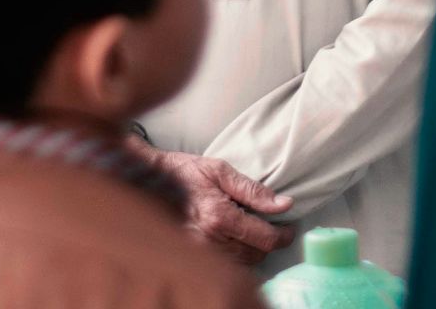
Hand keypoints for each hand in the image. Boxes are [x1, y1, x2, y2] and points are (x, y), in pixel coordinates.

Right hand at [141, 145, 295, 264]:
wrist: (145, 181)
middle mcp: (209, 240)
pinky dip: (235, 256)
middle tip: (273, 226)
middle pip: (256, 254)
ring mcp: (198, 251)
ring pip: (241, 263)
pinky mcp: (191, 255)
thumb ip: (254, 190)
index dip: (284, 235)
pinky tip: (235, 240)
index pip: (265, 239)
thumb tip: (284, 204)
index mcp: (220, 218)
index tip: (290, 228)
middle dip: (269, 242)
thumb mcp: (220, 170)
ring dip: (252, 250)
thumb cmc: (183, 172)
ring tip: (253, 231)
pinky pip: (223, 265)